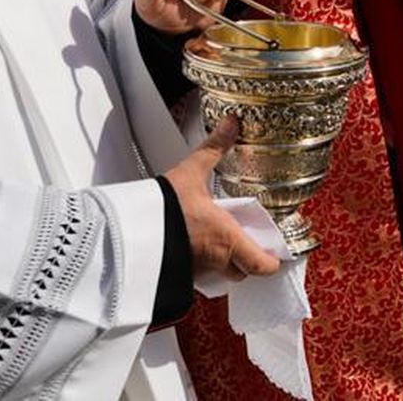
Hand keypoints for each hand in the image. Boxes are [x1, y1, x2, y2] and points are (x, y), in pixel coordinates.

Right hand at [163, 117, 282, 280]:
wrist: (126, 232)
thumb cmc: (162, 207)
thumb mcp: (191, 172)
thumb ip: (214, 148)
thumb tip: (231, 124)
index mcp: (227, 238)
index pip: (262, 265)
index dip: (271, 261)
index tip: (275, 253)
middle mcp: (214, 260)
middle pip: (242, 272)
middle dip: (247, 261)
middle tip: (247, 243)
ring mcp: (194, 272)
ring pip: (219, 276)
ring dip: (223, 264)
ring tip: (219, 243)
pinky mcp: (175, 276)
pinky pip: (196, 277)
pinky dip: (200, 266)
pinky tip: (193, 248)